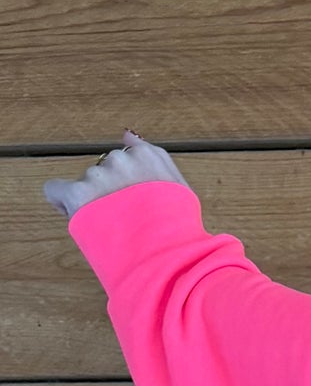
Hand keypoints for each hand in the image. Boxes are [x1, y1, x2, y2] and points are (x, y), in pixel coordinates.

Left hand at [43, 129, 189, 219]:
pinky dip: (62, 201)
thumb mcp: (179, 187)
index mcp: (147, 157)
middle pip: (106, 170)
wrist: (162, 251)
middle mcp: (119, 160)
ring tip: (108, 224)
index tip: (130, 196)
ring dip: (92, 199)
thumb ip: (153, 157)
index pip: (126, 156)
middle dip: (109, 189)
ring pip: (86, 182)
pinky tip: (76, 214)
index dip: (126, 177)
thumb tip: (127, 134)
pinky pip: (56, 190)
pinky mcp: (77, 193)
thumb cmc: (176, 227)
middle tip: (122, 216)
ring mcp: (97, 175)